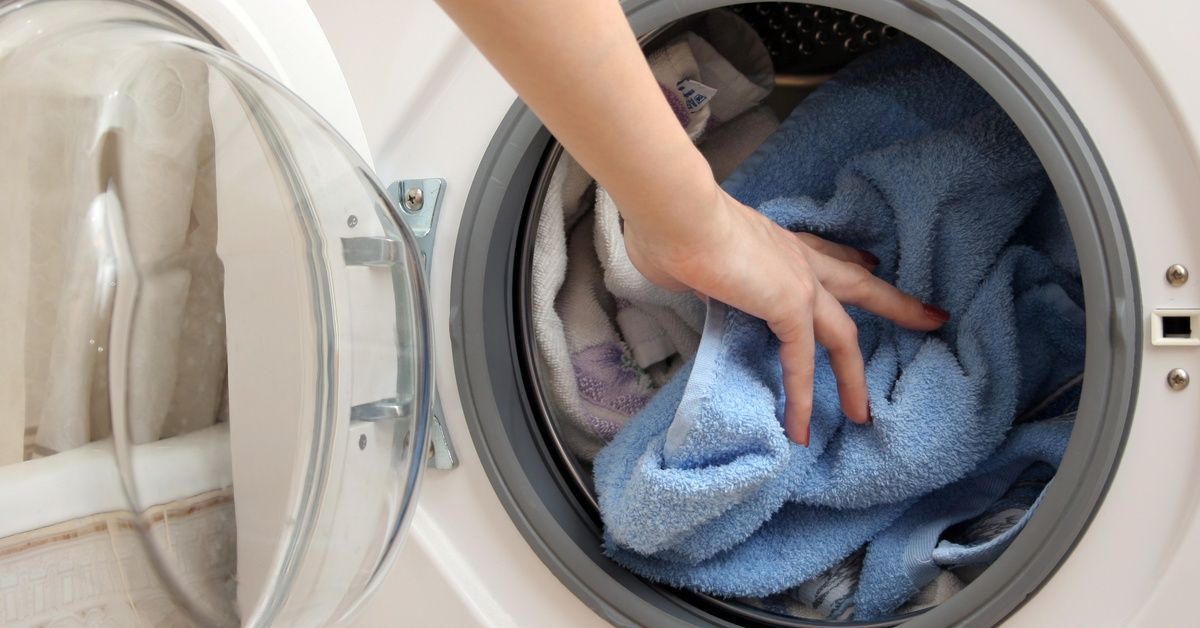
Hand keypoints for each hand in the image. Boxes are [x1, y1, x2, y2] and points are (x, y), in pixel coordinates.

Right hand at [622, 184, 949, 445]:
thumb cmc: (670, 227)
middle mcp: (796, 257)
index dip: (851, 259)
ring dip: (856, 375)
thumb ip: (696, 270)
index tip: (872, 261)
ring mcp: (799, 281)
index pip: (825, 251)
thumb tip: (677, 272)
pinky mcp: (789, 304)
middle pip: (859, 283)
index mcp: (776, 243)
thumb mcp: (688, 256)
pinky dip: (803, 397)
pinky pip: (803, 361)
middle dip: (897, 304)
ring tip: (863, 413)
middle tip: (932, 318)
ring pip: (844, 334)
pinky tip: (800, 429)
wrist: (676, 213)